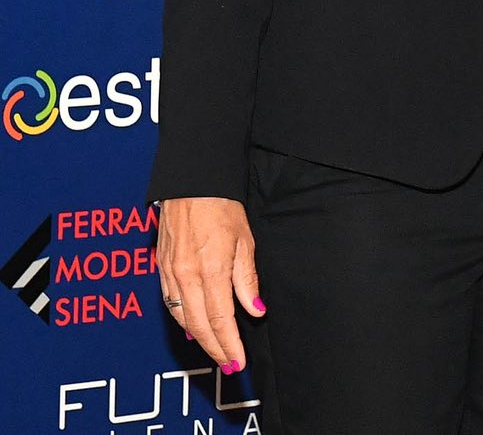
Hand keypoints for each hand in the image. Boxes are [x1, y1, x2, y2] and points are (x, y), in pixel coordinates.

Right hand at [158, 196, 263, 373]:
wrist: (191, 184)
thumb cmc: (222, 208)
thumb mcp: (245, 242)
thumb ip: (247, 280)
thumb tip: (255, 310)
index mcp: (211, 271)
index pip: (221, 320)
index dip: (229, 344)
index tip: (239, 361)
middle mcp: (186, 277)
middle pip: (199, 326)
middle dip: (215, 348)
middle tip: (229, 364)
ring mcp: (169, 274)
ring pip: (182, 317)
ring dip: (199, 337)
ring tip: (215, 350)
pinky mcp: (160, 268)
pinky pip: (170, 302)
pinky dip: (182, 318)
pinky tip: (192, 326)